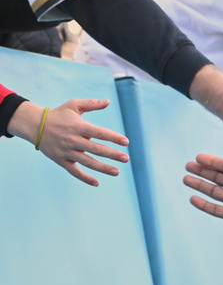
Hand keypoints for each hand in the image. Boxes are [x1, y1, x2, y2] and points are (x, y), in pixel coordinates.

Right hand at [9, 99, 128, 185]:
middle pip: (96, 149)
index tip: (126, 142)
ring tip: (117, 171)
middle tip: (126, 158)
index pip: (99, 133)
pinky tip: (96, 183)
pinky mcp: (61, 160)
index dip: (113, 137)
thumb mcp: (73, 105)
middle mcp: (73, 140)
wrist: (34, 126)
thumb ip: (91, 104)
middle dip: (112, 154)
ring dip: (103, 168)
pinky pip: (74, 171)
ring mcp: (67, 151)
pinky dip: (84, 178)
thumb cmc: (58, 114)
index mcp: (78, 127)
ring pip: (87, 162)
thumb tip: (108, 101)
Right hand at [184, 134, 222, 240]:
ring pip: (212, 191)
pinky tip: (192, 198)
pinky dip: (203, 204)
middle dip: (202, 171)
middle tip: (187, 165)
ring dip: (199, 185)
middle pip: (217, 177)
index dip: (212, 161)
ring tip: (185, 178)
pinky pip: (214, 209)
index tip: (198, 157)